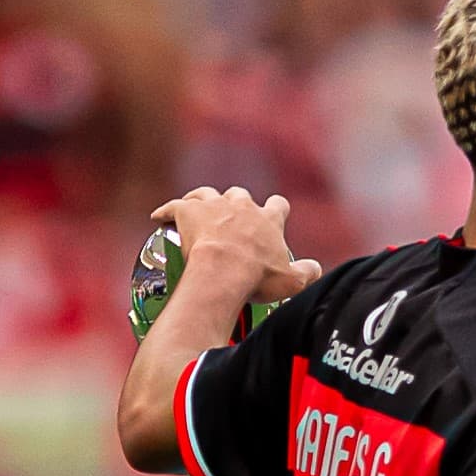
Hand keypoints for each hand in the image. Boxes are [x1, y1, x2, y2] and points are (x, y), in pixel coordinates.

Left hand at [151, 186, 322, 303]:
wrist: (223, 273)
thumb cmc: (257, 278)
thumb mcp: (292, 281)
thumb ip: (307, 273)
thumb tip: (316, 269)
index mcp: (268, 219)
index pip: (278, 205)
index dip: (275, 210)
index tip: (273, 217)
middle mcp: (242, 205)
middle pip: (240, 195)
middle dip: (237, 203)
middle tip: (231, 220)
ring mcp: (214, 206)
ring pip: (207, 193)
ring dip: (203, 200)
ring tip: (197, 210)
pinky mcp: (188, 212)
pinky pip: (174, 206)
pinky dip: (166, 211)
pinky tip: (159, 218)